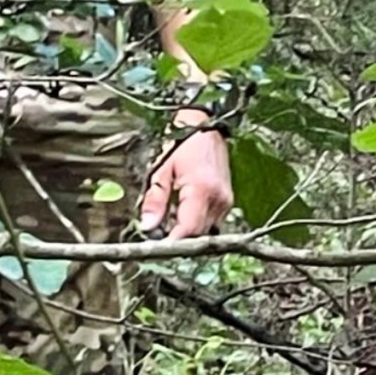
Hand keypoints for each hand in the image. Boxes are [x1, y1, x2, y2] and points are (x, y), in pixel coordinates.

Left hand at [140, 121, 234, 239]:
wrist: (206, 126)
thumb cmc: (182, 143)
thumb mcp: (161, 169)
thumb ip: (155, 200)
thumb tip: (148, 226)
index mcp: (202, 190)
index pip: (189, 229)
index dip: (173, 242)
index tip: (156, 247)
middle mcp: (219, 200)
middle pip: (199, 234)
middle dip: (178, 239)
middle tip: (157, 237)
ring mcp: (226, 201)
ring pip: (207, 231)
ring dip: (188, 232)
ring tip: (167, 226)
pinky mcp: (227, 201)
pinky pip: (212, 222)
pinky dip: (197, 224)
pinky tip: (181, 217)